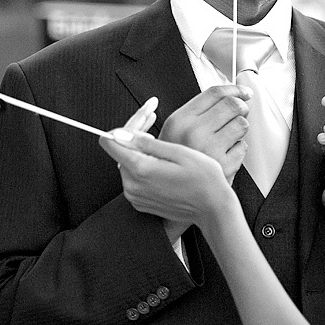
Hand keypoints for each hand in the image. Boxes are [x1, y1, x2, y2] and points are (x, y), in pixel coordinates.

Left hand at [99, 129, 240, 231]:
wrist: (213, 209)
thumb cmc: (204, 180)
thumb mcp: (179, 153)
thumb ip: (148, 144)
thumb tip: (123, 134)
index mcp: (141, 170)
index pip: (110, 142)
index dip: (124, 125)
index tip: (140, 117)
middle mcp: (132, 186)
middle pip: (119, 151)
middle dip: (133, 133)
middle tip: (152, 115)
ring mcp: (136, 196)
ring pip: (127, 163)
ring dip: (138, 148)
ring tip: (157, 136)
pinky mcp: (141, 202)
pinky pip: (134, 177)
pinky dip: (143, 163)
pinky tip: (159, 156)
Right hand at [159, 84, 252, 183]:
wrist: (171, 188)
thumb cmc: (174, 159)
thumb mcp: (175, 129)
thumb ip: (198, 111)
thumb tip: (230, 94)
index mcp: (181, 120)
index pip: (215, 93)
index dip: (234, 89)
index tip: (243, 91)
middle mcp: (194, 133)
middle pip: (232, 104)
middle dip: (241, 106)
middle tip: (239, 112)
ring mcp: (210, 150)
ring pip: (241, 124)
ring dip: (239, 128)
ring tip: (227, 137)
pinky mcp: (224, 166)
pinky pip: (243, 146)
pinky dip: (237, 149)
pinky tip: (225, 153)